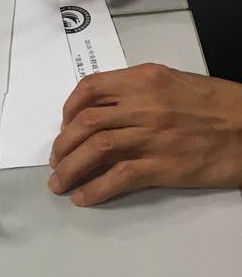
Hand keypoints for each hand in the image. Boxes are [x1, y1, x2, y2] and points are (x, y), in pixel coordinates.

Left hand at [48, 64, 241, 205]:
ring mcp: (153, 136)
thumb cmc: (219, 105)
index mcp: (144, 79)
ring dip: (70, 168)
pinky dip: (95, 189)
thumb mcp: (174, 83)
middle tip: (57, 160)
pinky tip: (84, 197)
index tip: (64, 127)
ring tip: (60, 183)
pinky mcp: (165, 166)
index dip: (68, 110)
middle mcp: (144, 104)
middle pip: (86, 123)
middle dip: (63, 145)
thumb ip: (138, 92)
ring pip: (96, 150)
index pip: (90, 88)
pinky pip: (119, 177)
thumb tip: (104, 111)